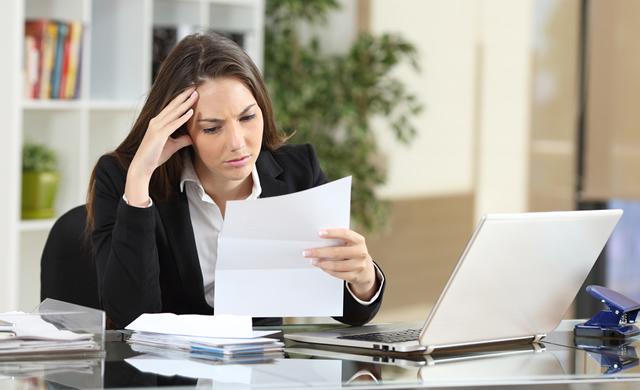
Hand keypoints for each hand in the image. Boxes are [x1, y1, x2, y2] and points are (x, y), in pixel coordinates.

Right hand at [125, 87, 197, 205]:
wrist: (142, 166)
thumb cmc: (155, 156)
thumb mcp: (172, 146)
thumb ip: (181, 140)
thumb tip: (191, 137)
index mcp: (158, 123)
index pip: (171, 108)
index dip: (181, 99)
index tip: (190, 92)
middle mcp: (156, 122)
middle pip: (172, 106)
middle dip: (184, 96)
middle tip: (194, 87)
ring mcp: (156, 127)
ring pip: (174, 113)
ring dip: (185, 103)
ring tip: (195, 95)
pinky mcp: (159, 135)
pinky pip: (173, 125)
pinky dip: (182, 118)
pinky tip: (190, 112)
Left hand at [304, 228, 377, 300]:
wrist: (366, 269)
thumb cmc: (352, 251)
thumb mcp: (350, 243)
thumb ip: (339, 240)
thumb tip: (318, 238)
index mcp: (359, 240)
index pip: (345, 234)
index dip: (332, 233)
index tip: (319, 233)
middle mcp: (361, 252)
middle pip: (337, 252)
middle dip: (320, 252)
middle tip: (307, 252)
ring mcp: (359, 265)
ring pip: (337, 265)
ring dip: (322, 263)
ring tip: (313, 260)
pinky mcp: (355, 276)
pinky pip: (338, 274)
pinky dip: (328, 270)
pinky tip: (321, 267)